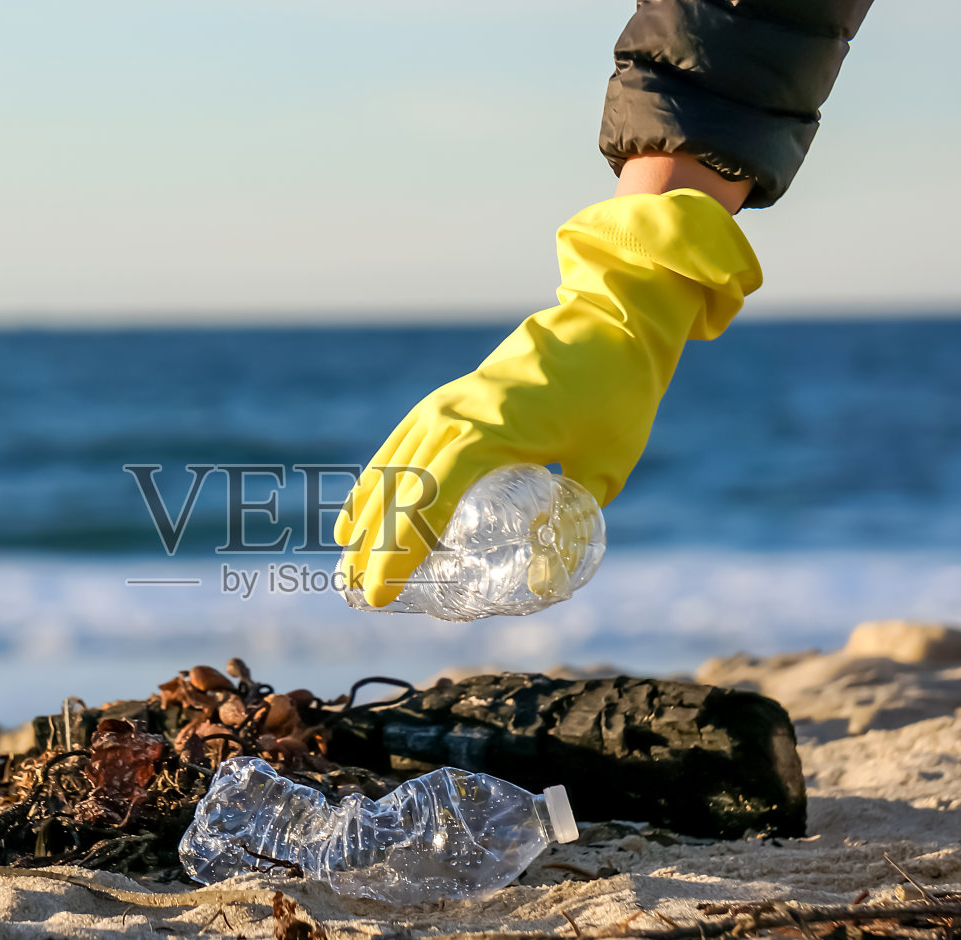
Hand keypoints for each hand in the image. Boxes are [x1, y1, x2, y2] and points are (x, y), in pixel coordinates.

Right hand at [336, 190, 761, 607]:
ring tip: (348, 567)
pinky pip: (398, 447)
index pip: (428, 502)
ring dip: (366, 519)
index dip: (401, 551)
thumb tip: (545, 581)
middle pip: (398, 490)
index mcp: (488, 435)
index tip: (384, 593)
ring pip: (390, 468)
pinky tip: (359, 514)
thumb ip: (571, 523)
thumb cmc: (612, 395)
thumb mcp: (605, 467)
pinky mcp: (446, 401)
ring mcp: (443, 405)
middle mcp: (452, 418)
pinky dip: (376, 482)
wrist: (606, 323)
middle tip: (359, 595)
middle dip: (374, 546)